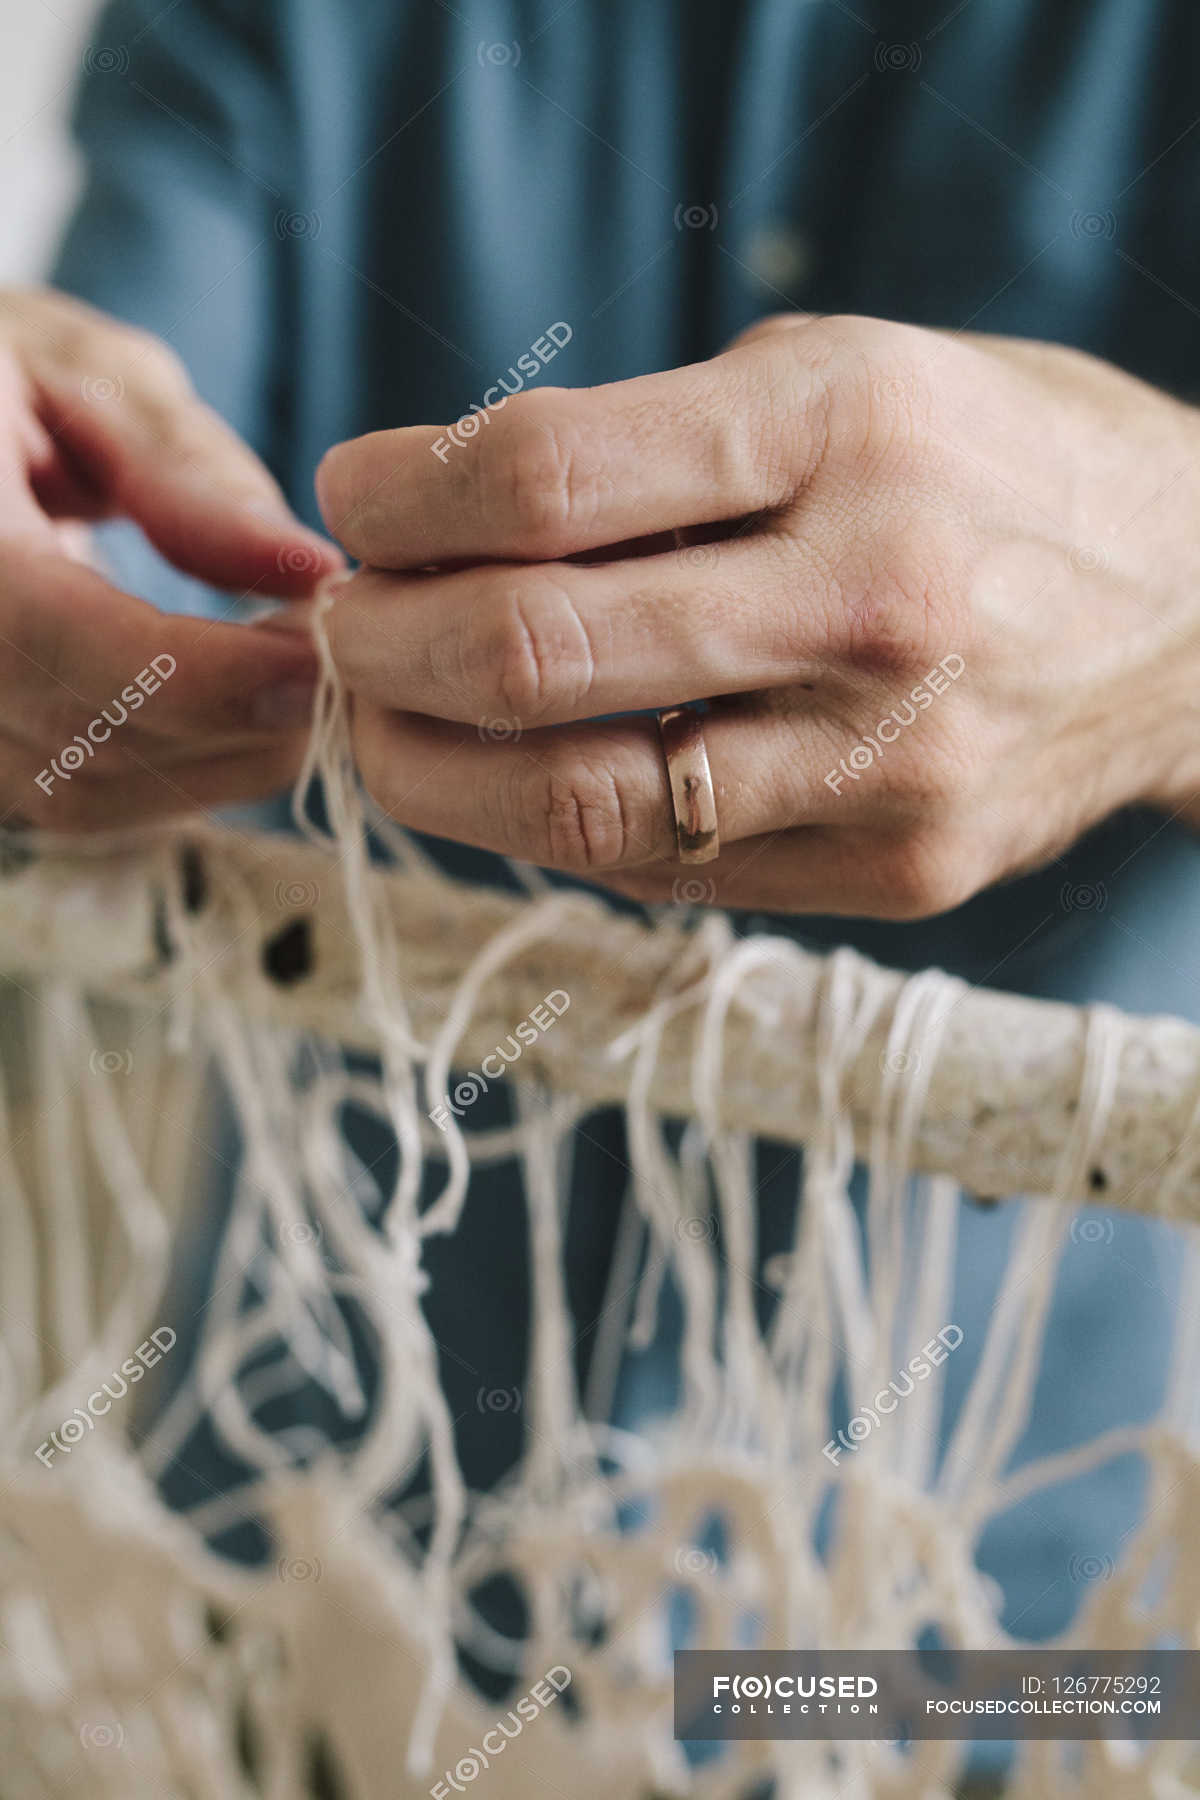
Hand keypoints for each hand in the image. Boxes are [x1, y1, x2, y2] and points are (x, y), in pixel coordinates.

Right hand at [0, 287, 341, 831]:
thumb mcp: (84, 376)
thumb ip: (188, 478)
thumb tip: (314, 569)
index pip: (60, 641)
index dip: (209, 670)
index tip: (325, 646)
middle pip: (88, 738)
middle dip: (242, 715)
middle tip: (343, 650)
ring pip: (93, 796)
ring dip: (226, 755)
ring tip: (302, 670)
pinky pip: (84, 804)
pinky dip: (184, 769)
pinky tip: (247, 707)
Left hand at [316, 313, 1199, 916]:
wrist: (1196, 609)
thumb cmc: (987, 465)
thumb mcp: (841, 376)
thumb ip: (651, 446)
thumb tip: (433, 526)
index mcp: (849, 431)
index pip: (546, 478)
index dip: (400, 497)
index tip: (351, 502)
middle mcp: (876, 600)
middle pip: (537, 653)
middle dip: (380, 648)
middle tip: (340, 631)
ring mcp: (893, 759)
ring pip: (580, 806)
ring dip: (429, 774)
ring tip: (382, 730)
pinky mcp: (902, 870)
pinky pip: (667, 873)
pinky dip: (549, 827)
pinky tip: (511, 780)